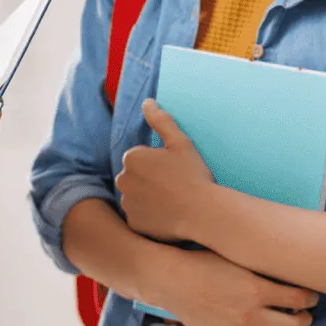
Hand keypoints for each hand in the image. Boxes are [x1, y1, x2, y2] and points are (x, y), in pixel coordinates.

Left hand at [115, 99, 217, 242]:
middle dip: (148, 180)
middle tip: (173, 186)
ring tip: (171, 201)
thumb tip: (147, 102)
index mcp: (132, 157)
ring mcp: (127, 203)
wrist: (203, 211)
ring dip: (147, 198)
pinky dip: (148, 217)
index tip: (174, 170)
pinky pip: (138, 217)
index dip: (158, 163)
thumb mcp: (180, 142)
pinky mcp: (133, 223)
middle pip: (134, 177)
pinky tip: (166, 216)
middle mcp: (123, 179)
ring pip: (135, 197)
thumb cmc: (193, 174)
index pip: (140, 158)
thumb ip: (161, 120)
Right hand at [147, 244, 316, 325]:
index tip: (310, 296)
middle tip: (303, 316)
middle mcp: (251, 312)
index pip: (300, 298)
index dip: (311, 297)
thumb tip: (283, 265)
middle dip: (305, 321)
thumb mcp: (235, 257)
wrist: (171, 278)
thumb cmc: (202, 261)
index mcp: (257, 288)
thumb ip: (259, 267)